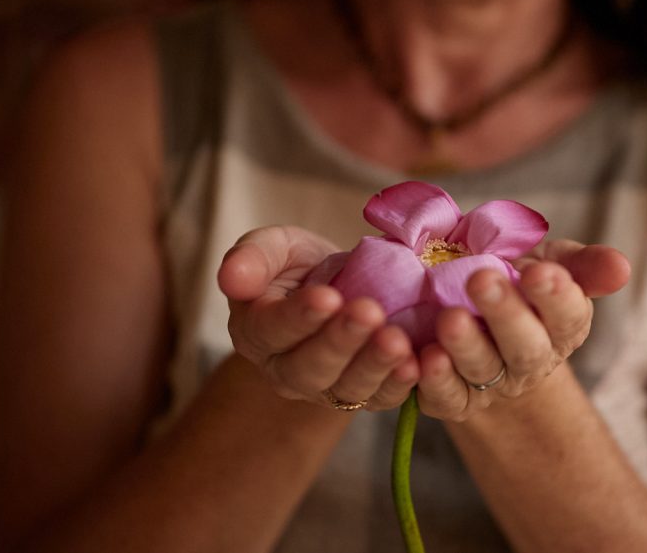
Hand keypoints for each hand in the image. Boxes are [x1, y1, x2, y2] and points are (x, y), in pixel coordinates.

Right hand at [218, 226, 418, 411]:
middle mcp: (287, 372)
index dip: (299, 317)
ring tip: (397, 341)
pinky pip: (381, 399)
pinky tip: (415, 365)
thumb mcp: (277, 248)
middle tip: (368, 312)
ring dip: (374, 365)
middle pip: (309, 368)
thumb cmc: (302, 266)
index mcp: (256, 333)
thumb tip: (231, 276)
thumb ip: (253, 257)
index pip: (272, 330)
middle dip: (340, 341)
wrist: (344, 285)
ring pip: (347, 388)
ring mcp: (327, 390)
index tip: (327, 297)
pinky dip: (399, 385)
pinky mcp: (366, 396)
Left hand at [415, 239, 629, 420]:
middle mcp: (530, 361)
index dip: (555, 297)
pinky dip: (435, 381)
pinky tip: (425, 357)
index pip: (568, 317)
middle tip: (482, 278)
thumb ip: (583, 264)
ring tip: (449, 318)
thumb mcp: (550, 263)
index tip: (538, 272)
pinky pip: (446, 398)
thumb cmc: (515, 280)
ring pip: (483, 370)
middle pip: (526, 347)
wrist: (471, 312)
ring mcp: (492, 384)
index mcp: (562, 327)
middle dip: (506, 315)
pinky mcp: (453, 400)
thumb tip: (621, 267)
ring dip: (467, 346)